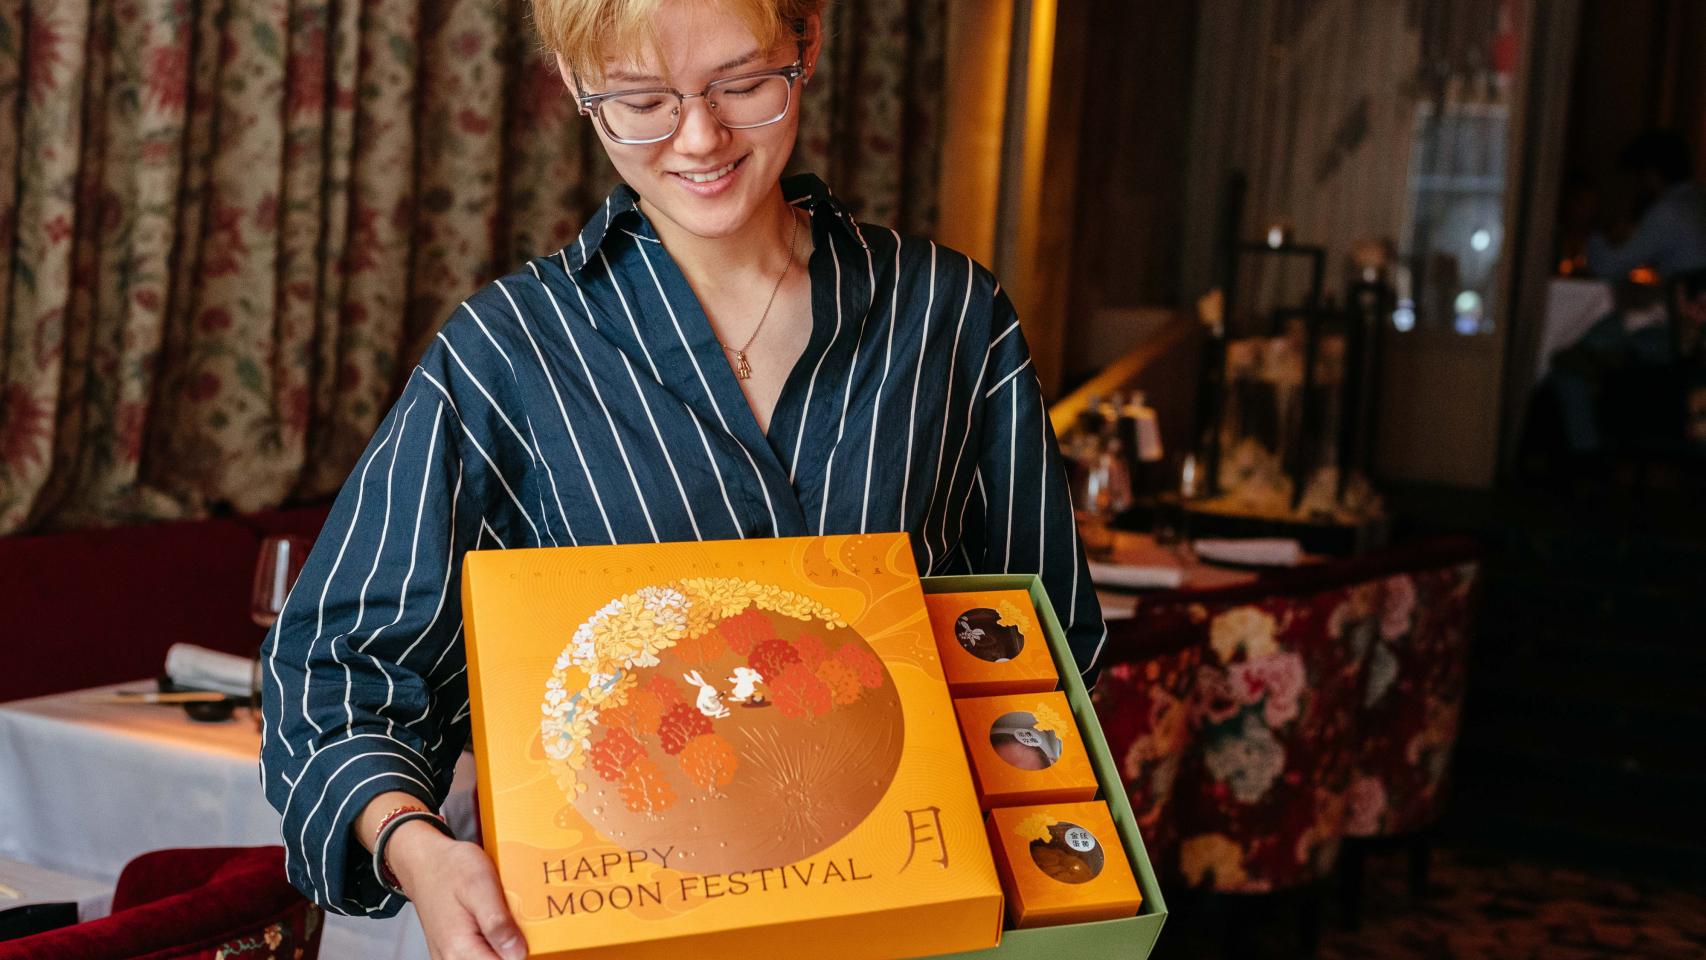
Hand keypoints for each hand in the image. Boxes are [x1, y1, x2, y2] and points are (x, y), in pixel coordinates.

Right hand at [387, 820, 527, 959]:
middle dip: (511, 949)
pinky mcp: (452, 952)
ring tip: (502, 922)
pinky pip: (478, 955)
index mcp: (460, 947)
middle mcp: (451, 958)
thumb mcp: (481, 885)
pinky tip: (494, 926)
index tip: (527, 935)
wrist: (425, 863)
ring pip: (486, 959)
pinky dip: (491, 944)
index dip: (520, 952)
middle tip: (514, 923)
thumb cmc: (450, 869)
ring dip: (501, 947)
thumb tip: (517, 953)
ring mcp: (449, 957)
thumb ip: (498, 922)